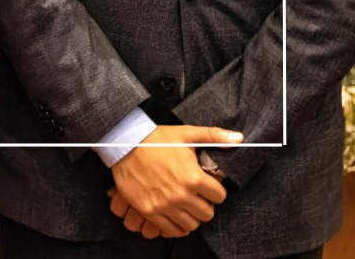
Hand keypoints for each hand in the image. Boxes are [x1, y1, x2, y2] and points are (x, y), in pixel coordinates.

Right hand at [108, 125, 237, 237]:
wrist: (123, 145)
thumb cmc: (155, 139)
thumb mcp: (186, 133)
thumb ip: (214, 136)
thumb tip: (240, 138)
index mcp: (193, 177)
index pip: (220, 197)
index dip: (215, 191)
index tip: (207, 187)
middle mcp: (181, 195)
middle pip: (207, 214)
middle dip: (205, 205)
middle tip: (196, 197)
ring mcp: (164, 205)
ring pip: (191, 225)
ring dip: (191, 216)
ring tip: (185, 206)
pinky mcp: (149, 210)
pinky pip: (171, 230)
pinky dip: (176, 226)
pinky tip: (174, 215)